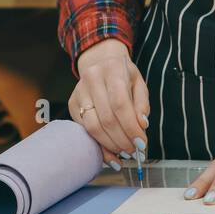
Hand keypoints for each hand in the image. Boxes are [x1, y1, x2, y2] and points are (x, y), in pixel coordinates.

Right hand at [68, 39, 150, 170]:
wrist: (100, 62)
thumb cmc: (123, 75)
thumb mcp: (139, 83)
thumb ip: (142, 104)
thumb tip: (141, 125)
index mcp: (112, 69)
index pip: (120, 104)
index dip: (131, 127)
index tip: (141, 143)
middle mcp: (92, 78)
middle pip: (107, 118)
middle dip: (122, 140)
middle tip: (134, 151)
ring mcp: (79, 91)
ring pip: (93, 126)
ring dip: (110, 145)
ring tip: (123, 152)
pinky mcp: (72, 103)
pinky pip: (85, 129)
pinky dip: (99, 144)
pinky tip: (110, 152)